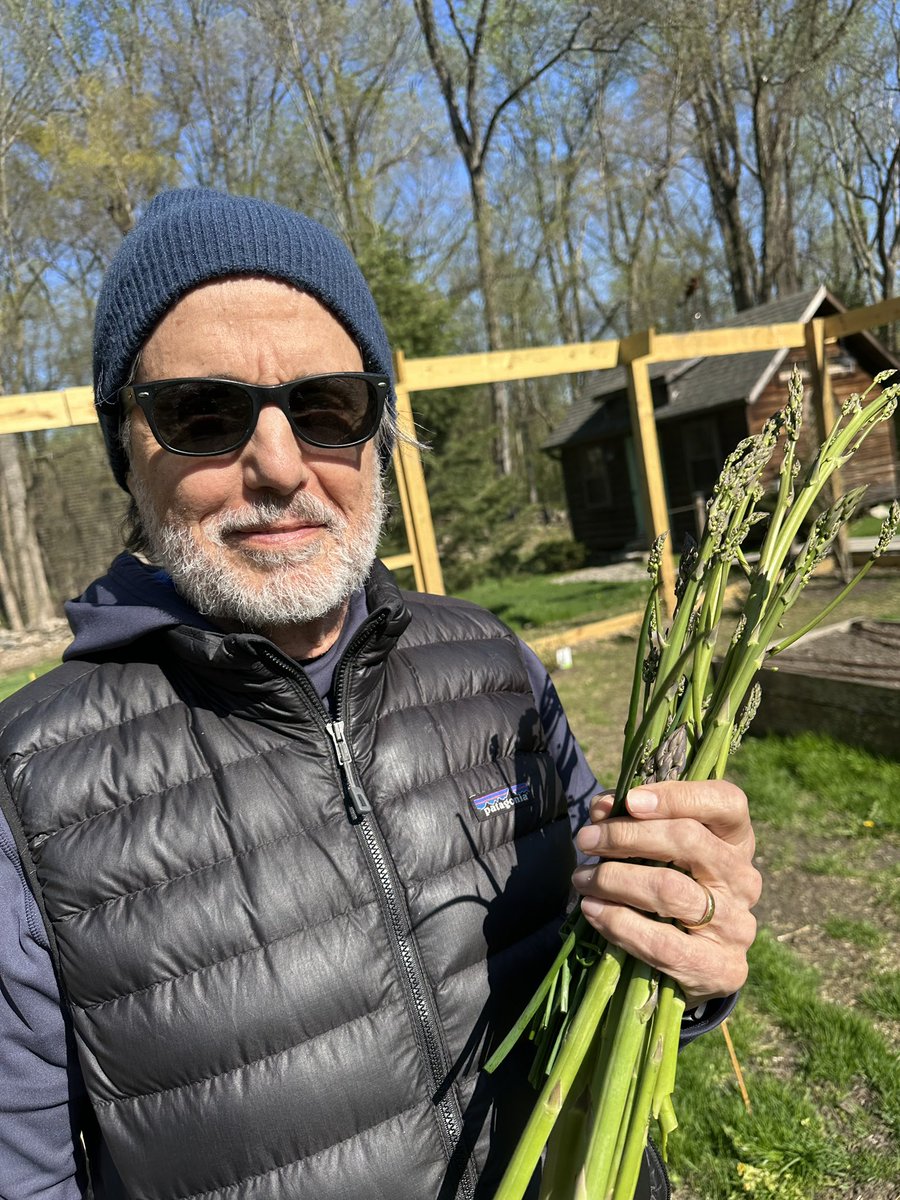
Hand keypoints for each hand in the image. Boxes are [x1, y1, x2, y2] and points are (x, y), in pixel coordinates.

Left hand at [572, 780, 761, 1005]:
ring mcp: (737, 924)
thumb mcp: (659, 851)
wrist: (693, 966)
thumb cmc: (670, 889)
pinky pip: (663, 942)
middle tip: (585, 840)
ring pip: (669, 889)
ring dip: (614, 879)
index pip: (725, 802)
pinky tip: (592, 911)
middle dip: (626, 836)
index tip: (630, 801)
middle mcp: (743, 879)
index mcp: (736, 840)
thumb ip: (634, 822)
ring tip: (581, 879)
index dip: (677, 796)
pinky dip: (619, 922)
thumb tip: (601, 808)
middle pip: (689, 840)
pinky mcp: (723, 968)